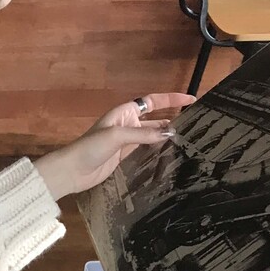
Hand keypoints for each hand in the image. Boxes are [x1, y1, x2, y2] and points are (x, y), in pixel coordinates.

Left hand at [34, 94, 193, 201]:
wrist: (73, 170)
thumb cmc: (91, 147)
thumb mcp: (117, 136)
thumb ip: (143, 135)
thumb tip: (170, 134)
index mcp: (124, 112)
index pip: (152, 102)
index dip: (171, 100)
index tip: (191, 100)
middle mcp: (127, 123)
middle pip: (155, 119)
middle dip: (173, 119)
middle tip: (196, 124)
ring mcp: (127, 140)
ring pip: (152, 135)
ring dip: (167, 136)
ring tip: (189, 139)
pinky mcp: (125, 156)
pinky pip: (146, 149)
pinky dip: (158, 150)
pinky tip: (171, 153)